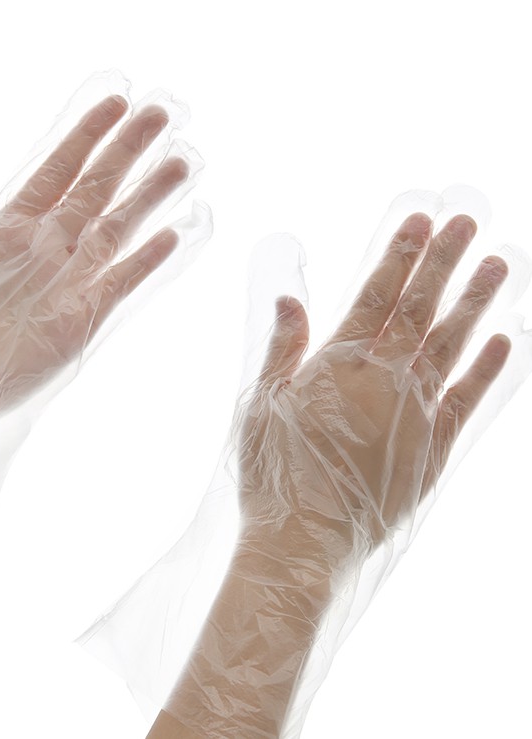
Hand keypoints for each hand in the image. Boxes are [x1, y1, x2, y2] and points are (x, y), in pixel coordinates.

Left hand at [0, 96, 192, 444]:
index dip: (85, 137)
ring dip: (146, 199)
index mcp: (6, 228)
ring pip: (116, 231)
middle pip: (96, 191)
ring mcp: (67, 284)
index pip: (56, 171)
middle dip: (127, 153)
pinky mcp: (80, 321)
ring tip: (180, 165)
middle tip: (161, 115)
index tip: (115, 103)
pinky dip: (144, 262)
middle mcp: (45, 250)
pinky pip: (119, 284)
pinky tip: (171, 235)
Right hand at [239, 213, 509, 547]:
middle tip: (468, 218)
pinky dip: (489, 367)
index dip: (401, 254)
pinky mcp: (435, 447)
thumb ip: (282, 349)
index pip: (378, 294)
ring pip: (453, 342)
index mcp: (339, 363)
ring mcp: (416, 411)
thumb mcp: (261, 404)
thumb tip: (290, 300)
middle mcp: (385, 378)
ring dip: (476, 301)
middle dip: (445, 259)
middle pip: (421, 306)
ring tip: (500, 263)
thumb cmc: (274, 473)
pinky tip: (505, 339)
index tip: (422, 218)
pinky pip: (468, 397)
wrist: (305, 540)